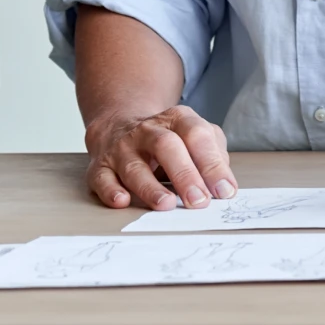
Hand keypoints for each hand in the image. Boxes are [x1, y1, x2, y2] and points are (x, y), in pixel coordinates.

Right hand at [85, 106, 237, 209]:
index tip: (224, 191)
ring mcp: (122, 148)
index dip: (212, 164)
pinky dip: (111, 191)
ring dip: (150, 187)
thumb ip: (214, 156)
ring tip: (166, 205)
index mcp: (178, 119)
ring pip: (134, 166)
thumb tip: (224, 187)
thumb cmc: (169, 139)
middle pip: (167, 147)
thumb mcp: (196, 136)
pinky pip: (103, 178)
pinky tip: (122, 201)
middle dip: (185, 174)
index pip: (197, 136)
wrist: (120, 126)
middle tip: (199, 201)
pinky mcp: (100, 166)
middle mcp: (148, 130)